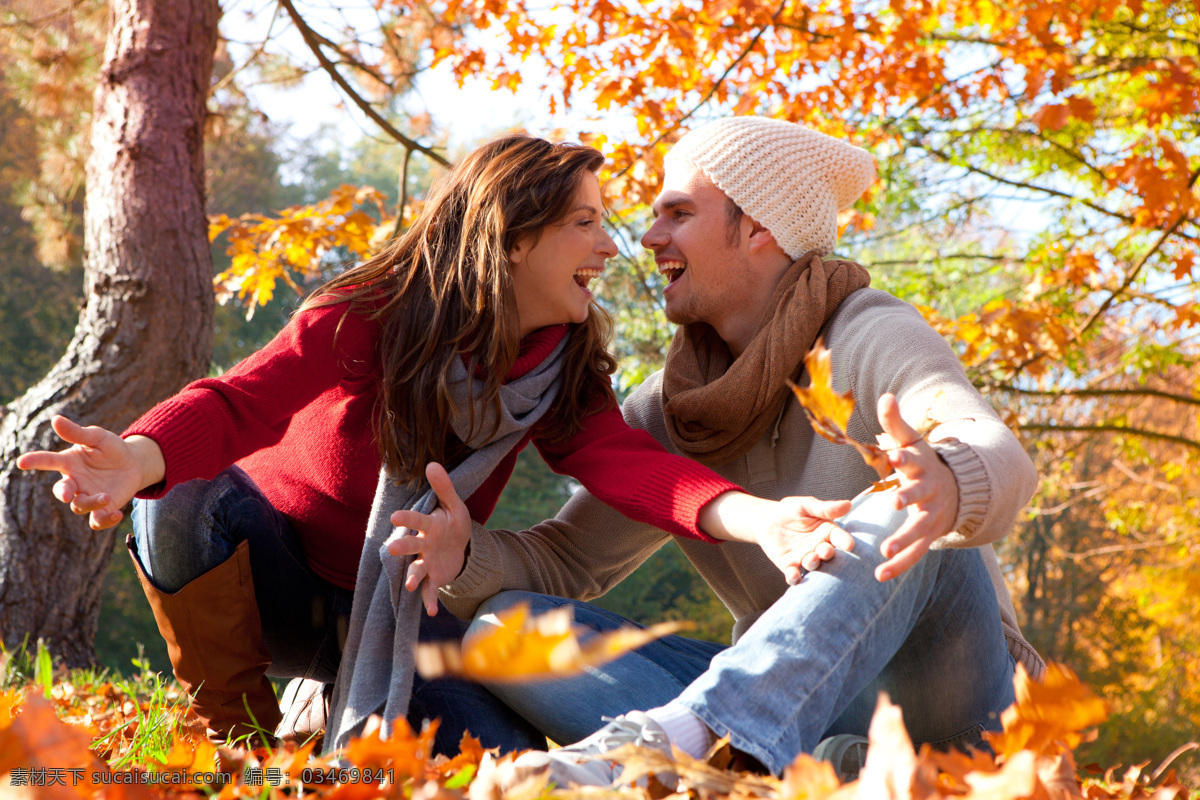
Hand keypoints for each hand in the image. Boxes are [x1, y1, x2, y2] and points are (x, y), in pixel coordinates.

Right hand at [15, 415, 156, 529]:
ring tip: (106, 497)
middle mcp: (75, 482)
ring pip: (80, 507)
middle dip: (63, 493)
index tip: (22, 462)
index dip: (35, 461)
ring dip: (91, 504)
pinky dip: (106, 520)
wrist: (133, 464)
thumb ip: (77, 433)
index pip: (48, 461)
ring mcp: (87, 496)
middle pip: (62, 491)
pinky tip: (117, 514)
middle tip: (68, 495)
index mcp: (69, 463)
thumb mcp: (97, 437)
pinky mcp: (103, 508)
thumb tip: (55, 419)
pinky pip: (98, 521)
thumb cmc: (111, 448)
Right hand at [386, 462, 470, 615]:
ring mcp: (427, 562)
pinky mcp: (434, 577)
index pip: (417, 520)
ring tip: (410, 586)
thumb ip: (444, 487)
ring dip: (413, 577)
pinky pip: (431, 590)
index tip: (395, 517)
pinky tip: (432, 612)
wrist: (459, 548)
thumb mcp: (454, 505)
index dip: (407, 519)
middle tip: (390, 549)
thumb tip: (432, 463)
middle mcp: (423, 544)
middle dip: (402, 547)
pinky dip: (430, 600)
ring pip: (417, 569)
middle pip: (411, 545)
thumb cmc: (452, 523)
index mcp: (429, 525)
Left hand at [754, 496, 854, 583]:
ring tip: (811, 559)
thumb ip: (825, 508)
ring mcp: (805, 558)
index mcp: (828, 532)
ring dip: (813, 564)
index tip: (849, 545)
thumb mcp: (807, 505)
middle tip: (826, 551)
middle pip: (828, 553)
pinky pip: (794, 575)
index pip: (839, 537)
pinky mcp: (790, 566)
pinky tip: (794, 577)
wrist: (767, 520)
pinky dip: (794, 578)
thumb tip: (848, 504)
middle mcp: (819, 548)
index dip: (845, 541)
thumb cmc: (792, 510)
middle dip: (828, 554)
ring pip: (813, 565)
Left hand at [875, 393, 958, 581]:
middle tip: (894, 502)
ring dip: (903, 540)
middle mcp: (929, 493)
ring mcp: (931, 517)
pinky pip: (914, 555)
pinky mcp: (928, 537)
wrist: (957, 490)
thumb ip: (895, 423)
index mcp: (922, 468)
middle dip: (907, 497)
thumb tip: (885, 396)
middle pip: (918, 495)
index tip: (893, 455)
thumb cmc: (924, 463)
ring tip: (884, 551)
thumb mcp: (911, 442)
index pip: (912, 460)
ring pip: (918, 530)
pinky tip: (879, 576)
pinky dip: (899, 566)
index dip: (903, 457)